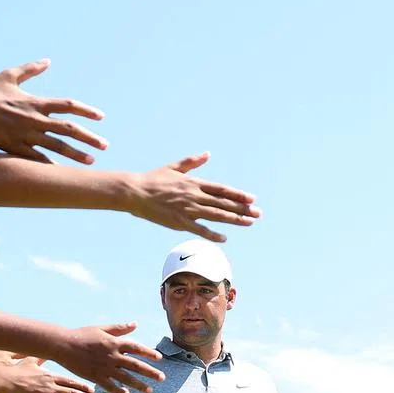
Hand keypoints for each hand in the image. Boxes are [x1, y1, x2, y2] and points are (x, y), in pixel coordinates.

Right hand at [0, 60, 105, 164]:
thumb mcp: (11, 75)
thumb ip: (31, 69)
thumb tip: (47, 61)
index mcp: (36, 102)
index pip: (69, 105)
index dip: (86, 110)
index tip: (100, 117)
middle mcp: (35, 119)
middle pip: (69, 129)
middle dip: (89, 137)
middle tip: (104, 145)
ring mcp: (26, 135)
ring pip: (57, 146)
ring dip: (76, 154)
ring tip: (91, 161)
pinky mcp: (14, 147)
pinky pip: (36, 158)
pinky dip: (50, 165)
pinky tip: (62, 172)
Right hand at [56, 324, 164, 392]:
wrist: (63, 345)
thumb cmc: (82, 334)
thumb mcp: (101, 329)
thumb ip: (119, 328)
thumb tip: (135, 324)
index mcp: (114, 342)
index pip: (136, 348)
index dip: (149, 353)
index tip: (159, 358)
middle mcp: (112, 355)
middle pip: (136, 365)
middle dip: (150, 372)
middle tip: (162, 378)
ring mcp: (104, 367)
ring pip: (126, 378)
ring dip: (139, 385)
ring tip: (149, 390)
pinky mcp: (95, 376)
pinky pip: (110, 386)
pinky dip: (119, 391)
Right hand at [126, 153, 259, 241]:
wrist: (135, 192)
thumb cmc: (152, 179)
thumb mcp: (173, 167)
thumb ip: (192, 162)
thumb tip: (207, 154)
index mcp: (194, 182)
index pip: (222, 189)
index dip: (238, 195)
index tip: (252, 199)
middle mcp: (194, 195)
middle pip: (224, 203)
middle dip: (243, 209)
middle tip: (258, 214)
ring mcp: (188, 209)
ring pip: (216, 215)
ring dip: (234, 219)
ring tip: (249, 223)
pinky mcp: (179, 222)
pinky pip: (199, 229)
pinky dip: (212, 234)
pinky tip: (224, 238)